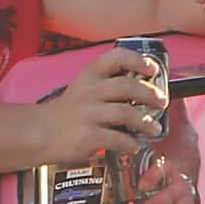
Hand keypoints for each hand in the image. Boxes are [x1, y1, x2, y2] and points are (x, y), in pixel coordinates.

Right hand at [29, 47, 166, 169]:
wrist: (43, 132)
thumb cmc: (71, 111)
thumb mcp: (86, 87)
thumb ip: (110, 84)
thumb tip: (148, 90)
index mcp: (90, 75)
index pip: (116, 57)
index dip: (138, 60)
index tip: (153, 69)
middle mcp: (89, 91)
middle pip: (127, 86)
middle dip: (150, 93)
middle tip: (162, 102)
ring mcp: (87, 114)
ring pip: (125, 113)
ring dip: (145, 122)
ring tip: (155, 129)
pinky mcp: (87, 136)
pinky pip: (117, 139)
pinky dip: (130, 143)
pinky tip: (134, 145)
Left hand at [120, 143, 203, 203]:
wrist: (177, 185)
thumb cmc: (158, 182)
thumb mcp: (147, 174)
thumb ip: (136, 179)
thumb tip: (129, 189)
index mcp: (168, 170)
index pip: (162, 168)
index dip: (151, 177)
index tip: (140, 187)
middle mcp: (180, 183)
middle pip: (169, 194)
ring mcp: (187, 199)